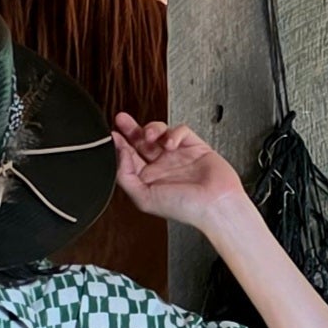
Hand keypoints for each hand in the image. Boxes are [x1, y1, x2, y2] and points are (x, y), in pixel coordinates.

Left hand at [111, 114, 248, 233]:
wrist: (215, 204)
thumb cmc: (185, 208)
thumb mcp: (144, 198)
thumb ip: (126, 176)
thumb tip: (120, 152)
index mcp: (149, 180)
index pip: (129, 157)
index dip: (120, 144)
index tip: (112, 134)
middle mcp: (162, 167)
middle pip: (141, 141)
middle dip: (131, 129)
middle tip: (121, 119)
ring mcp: (178, 155)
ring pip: (160, 132)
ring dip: (152, 129)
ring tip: (149, 134)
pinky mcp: (194, 146)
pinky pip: (181, 131)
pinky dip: (174, 133)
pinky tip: (171, 143)